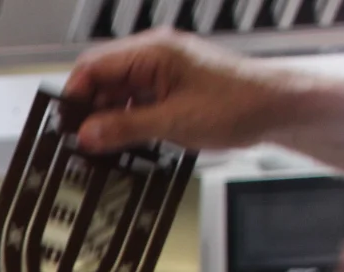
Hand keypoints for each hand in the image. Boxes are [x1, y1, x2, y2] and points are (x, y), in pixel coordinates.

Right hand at [64, 29, 297, 153]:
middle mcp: (155, 55)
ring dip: (108, 119)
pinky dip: (126, 121)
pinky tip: (127, 142)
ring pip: (117, 93)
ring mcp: (163, 70)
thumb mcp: (173, 122)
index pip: (93, 66)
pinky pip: (135, 101)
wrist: (278, 107)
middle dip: (89, 111)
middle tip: (81, 142)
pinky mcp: (170, 86)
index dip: (74, 97)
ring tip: (105, 148)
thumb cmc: (238, 103)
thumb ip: (124, 128)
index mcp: (153, 52)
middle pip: (101, 79)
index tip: (65, 126)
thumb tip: (86, 134)